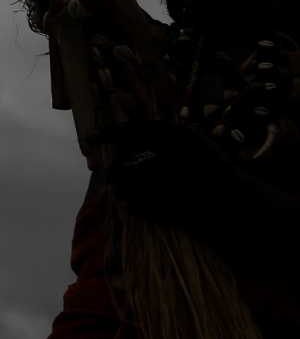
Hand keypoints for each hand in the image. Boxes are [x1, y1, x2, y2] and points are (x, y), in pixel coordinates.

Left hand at [92, 122, 243, 236]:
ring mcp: (191, 182)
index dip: (113, 132)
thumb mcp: (194, 148)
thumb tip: (127, 146)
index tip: (89, 136)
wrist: (250, 207)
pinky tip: (133, 209)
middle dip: (120, 168)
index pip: (141, 129)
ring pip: (142, 185)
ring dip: (127, 190)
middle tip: (109, 175)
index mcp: (187, 135)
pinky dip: (141, 208)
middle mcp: (188, 154)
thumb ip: (165, 145)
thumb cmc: (216, 175)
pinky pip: (153, 207)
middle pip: (139, 160)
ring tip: (119, 195)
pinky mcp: (193, 207)